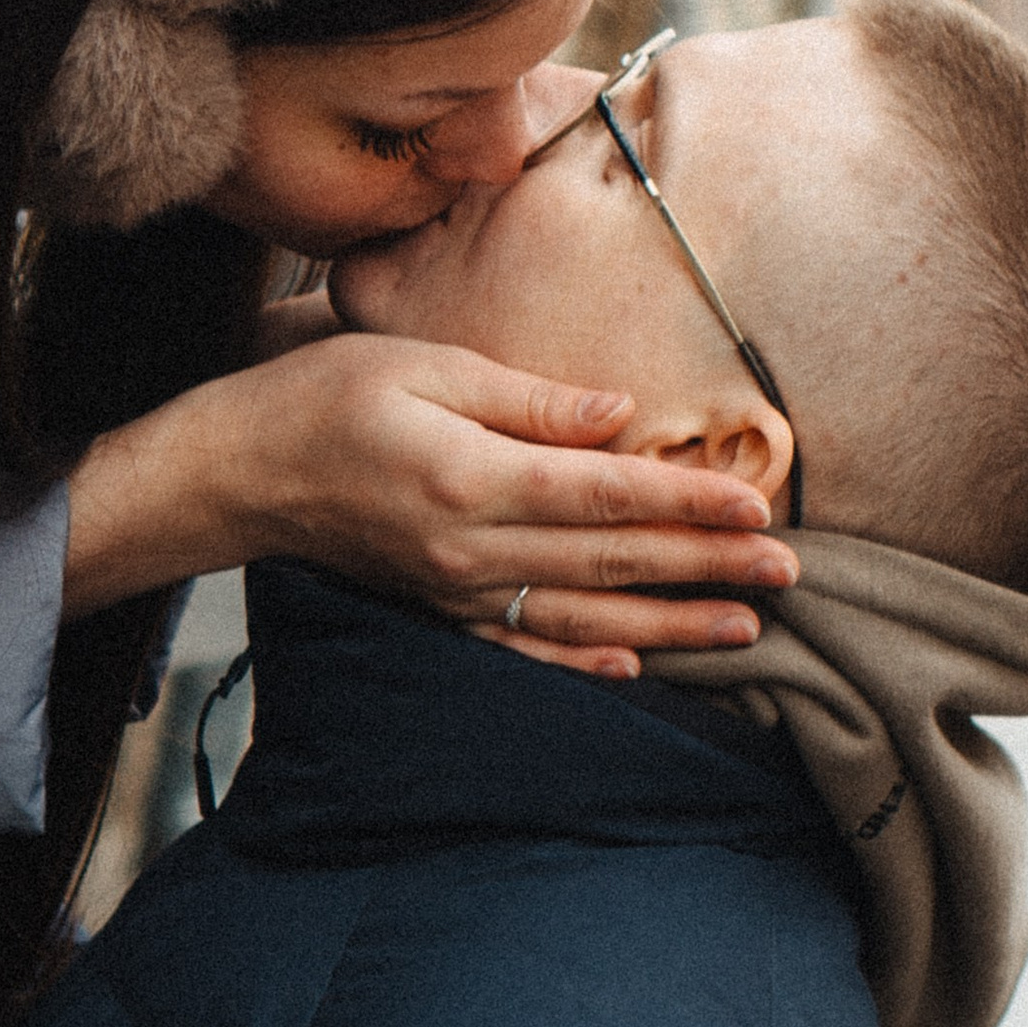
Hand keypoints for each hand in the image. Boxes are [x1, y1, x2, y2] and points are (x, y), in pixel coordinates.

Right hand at [63, 334, 795, 678]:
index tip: (757, 504)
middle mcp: (470, 548)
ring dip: (671, 623)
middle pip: (611, 559)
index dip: (687, 501)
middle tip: (788, 571)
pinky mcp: (439, 611)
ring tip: (746, 627)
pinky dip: (584, 659)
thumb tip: (621, 416)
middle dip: (707, 566)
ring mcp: (455, 591)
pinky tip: (635, 663)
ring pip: (584, 614)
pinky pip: (524, 646)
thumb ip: (529, 398)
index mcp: (472, 477)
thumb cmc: (326, 396)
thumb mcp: (426, 363)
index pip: (606, 493)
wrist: (239, 472)